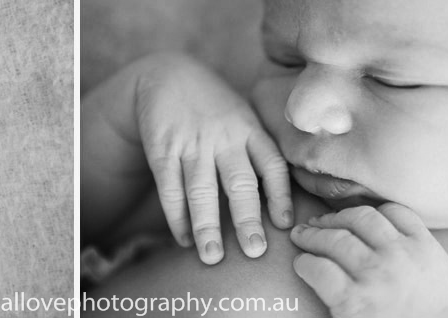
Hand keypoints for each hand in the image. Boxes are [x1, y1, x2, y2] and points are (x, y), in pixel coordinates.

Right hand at [137, 56, 292, 262]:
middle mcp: (224, 137)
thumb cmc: (213, 106)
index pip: (271, 164)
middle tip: (255, 251)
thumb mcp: (243, 116)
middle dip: (247, 219)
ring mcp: (192, 143)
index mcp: (249, 129)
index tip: (285, 224)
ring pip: (201, 190)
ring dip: (207, 226)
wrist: (166, 75)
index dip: (280, 195)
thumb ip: (259, 149)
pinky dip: (176, 216)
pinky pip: (170, 188)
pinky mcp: (163, 149)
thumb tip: (279, 201)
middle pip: (239, 183)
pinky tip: (183, 238)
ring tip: (211, 256)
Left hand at [290, 203, 447, 317]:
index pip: (392, 211)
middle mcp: (398, 255)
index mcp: (422, 246)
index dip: (367, 211)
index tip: (350, 217)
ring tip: (301, 236)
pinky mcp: (352, 300)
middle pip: (358, 219)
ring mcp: (374, 276)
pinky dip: (306, 263)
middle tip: (317, 222)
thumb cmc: (436, 313)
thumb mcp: (438, 269)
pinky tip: (303, 265)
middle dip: (334, 218)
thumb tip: (385, 229)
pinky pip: (320, 269)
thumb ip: (414, 245)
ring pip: (335, 239)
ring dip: (313, 235)